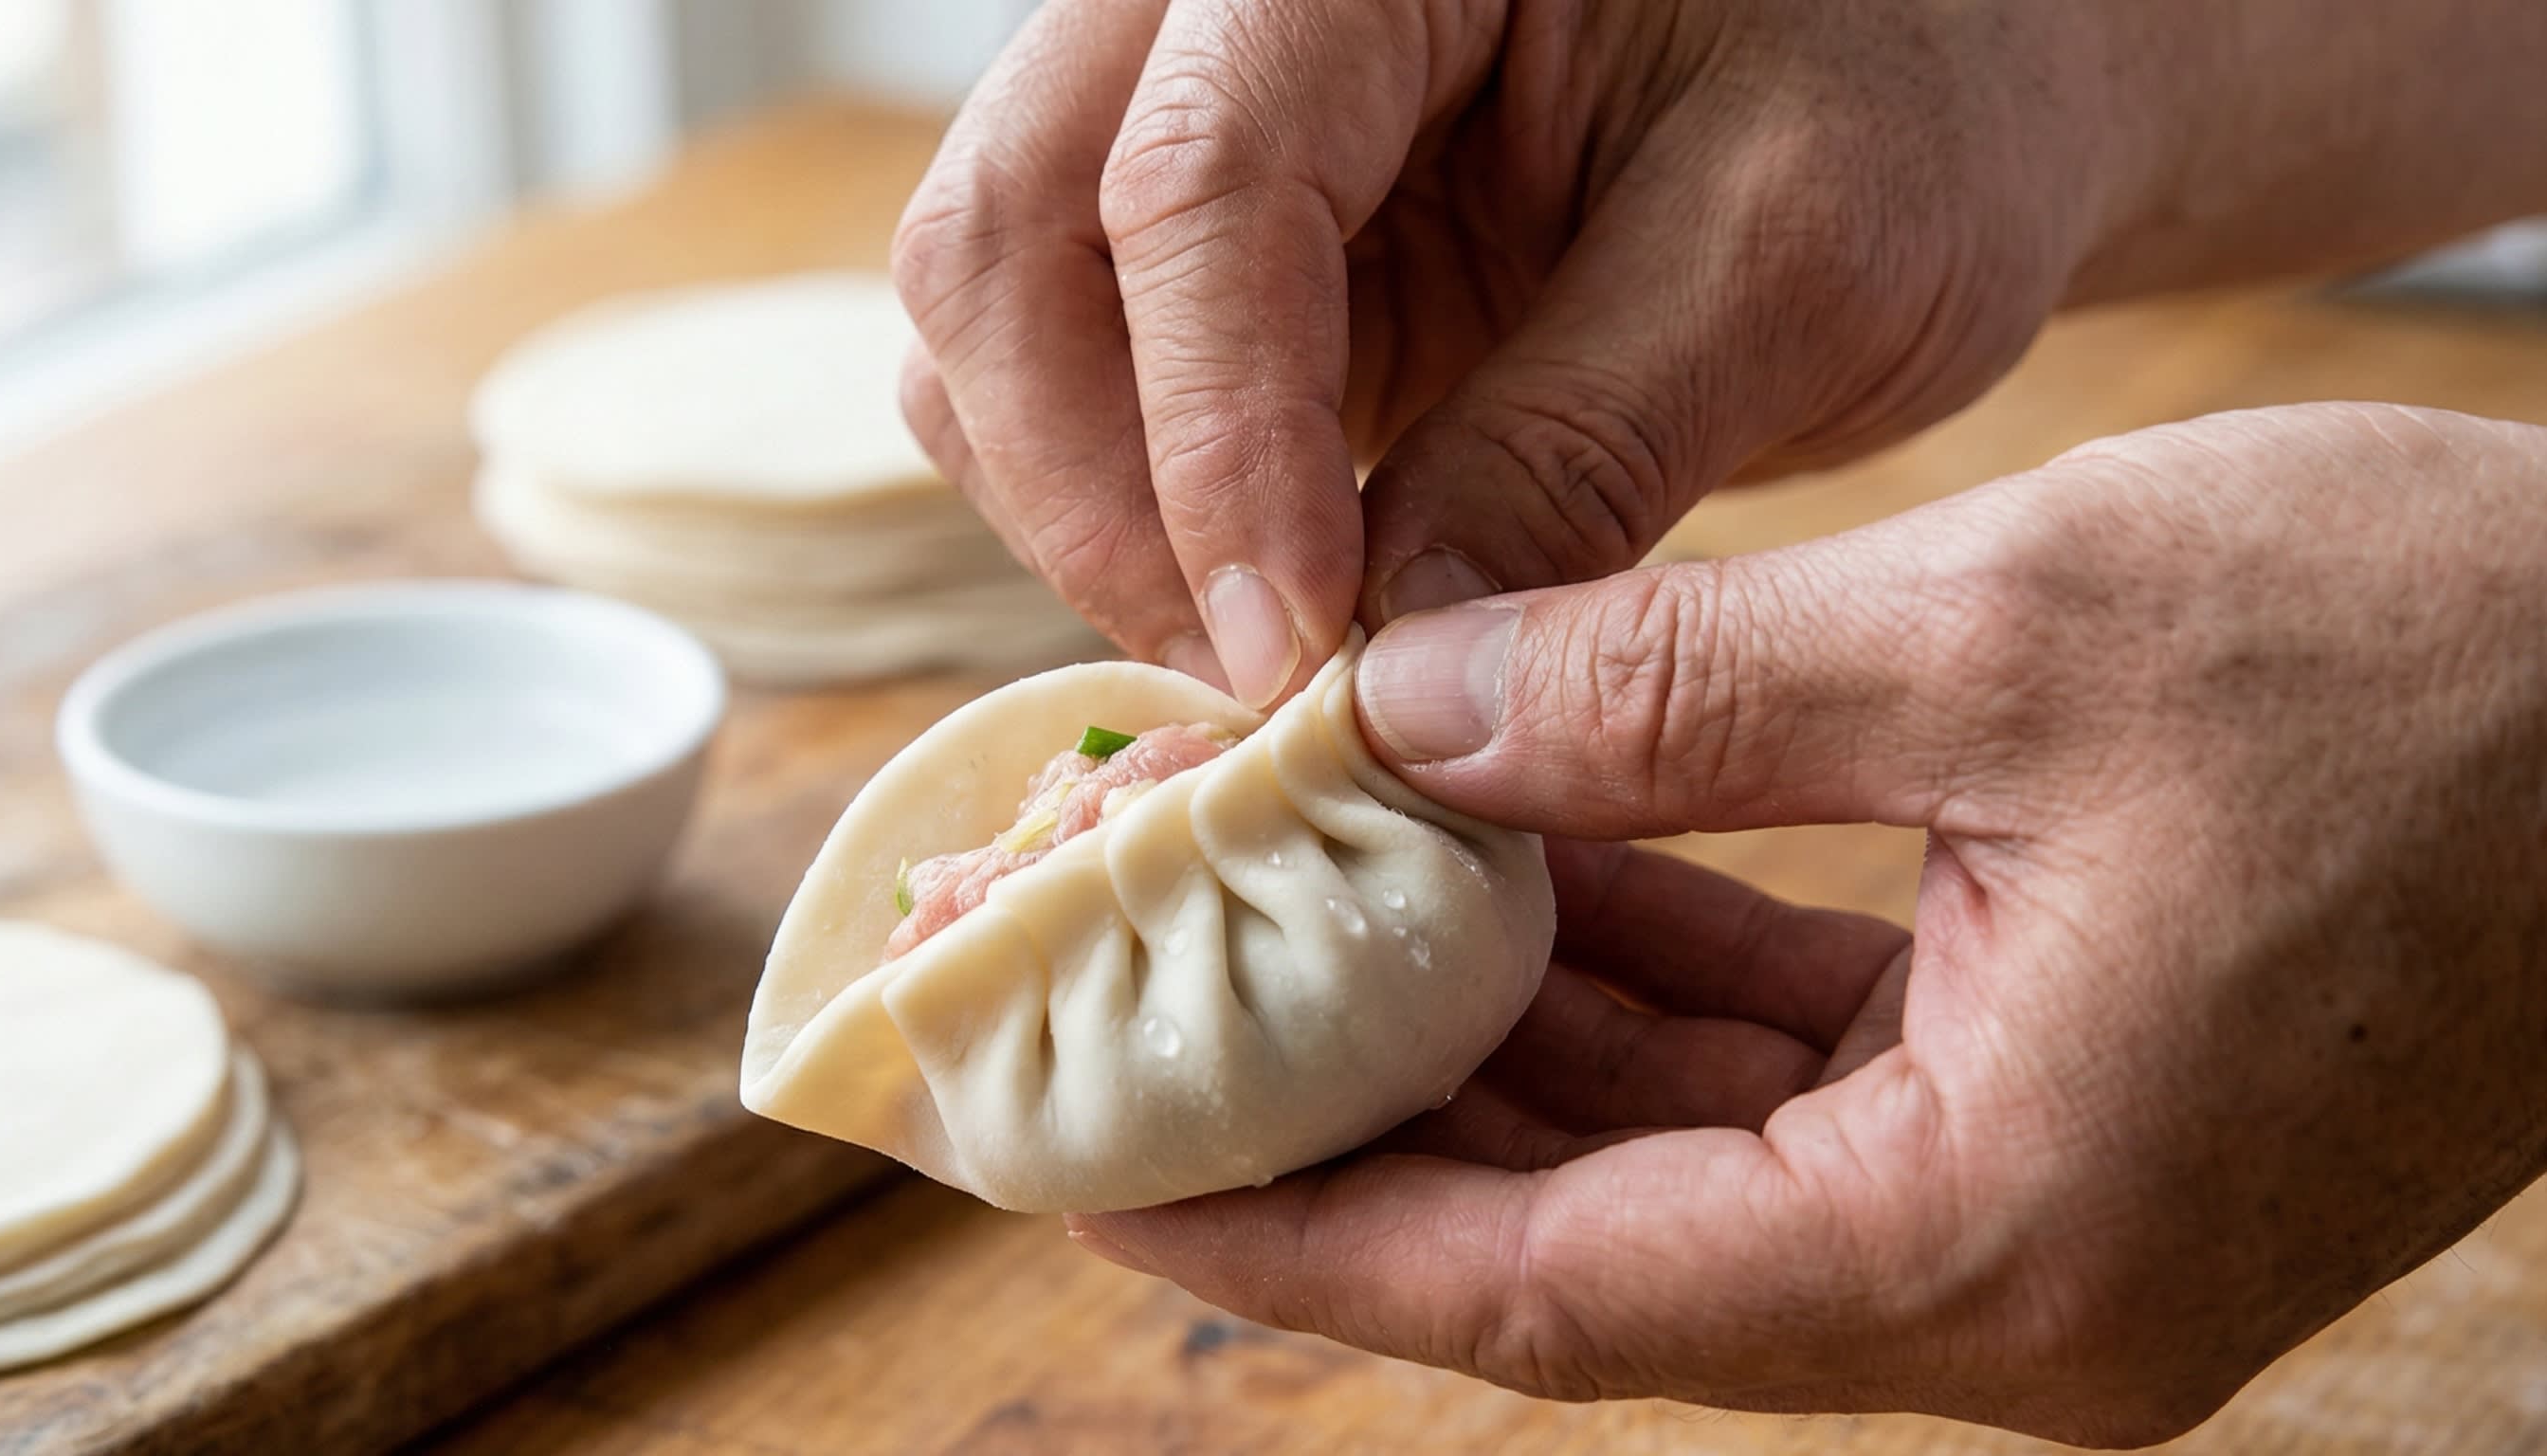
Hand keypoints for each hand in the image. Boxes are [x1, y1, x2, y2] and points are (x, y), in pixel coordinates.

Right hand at [892, 0, 2116, 702]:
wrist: (1936, 76)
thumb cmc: (1911, 101)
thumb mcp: (1796, 261)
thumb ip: (1580, 447)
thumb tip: (1386, 672)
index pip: (1199, 177)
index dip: (1218, 441)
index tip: (1294, 658)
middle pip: (1006, 234)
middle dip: (1103, 494)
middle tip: (1263, 687)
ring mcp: (1192, 104)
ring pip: (989, 314)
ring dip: (1087, 513)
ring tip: (1269, 659)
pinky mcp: (1215, 232)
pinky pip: (1060, 369)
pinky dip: (1119, 504)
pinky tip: (1257, 601)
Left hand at [1067, 403, 2546, 1445]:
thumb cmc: (2444, 670)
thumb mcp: (2015, 635)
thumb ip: (1670, 689)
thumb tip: (1404, 720)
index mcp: (1994, 1239)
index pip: (1545, 1291)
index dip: (1301, 1228)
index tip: (1106, 1166)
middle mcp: (2005, 1282)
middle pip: (1580, 1238)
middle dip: (1361, 1117)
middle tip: (1151, 1019)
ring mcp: (2032, 1207)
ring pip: (1668, 1151)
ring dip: (1485, 1029)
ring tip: (1287, 912)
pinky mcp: (2054, 1109)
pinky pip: (1777, 1072)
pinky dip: (1633, 972)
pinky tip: (1499, 860)